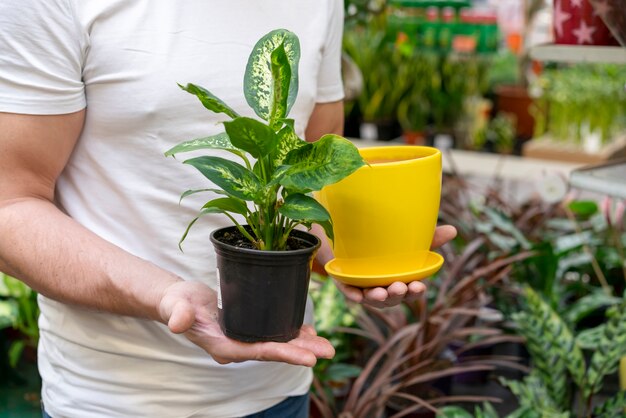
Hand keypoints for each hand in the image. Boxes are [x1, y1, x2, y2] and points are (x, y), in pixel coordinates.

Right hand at [157, 281, 334, 366]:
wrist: (177, 301)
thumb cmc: (176, 303)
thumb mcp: (176, 305)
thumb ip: (178, 314)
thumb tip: (176, 323)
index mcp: (223, 346)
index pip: (259, 352)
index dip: (285, 354)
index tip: (309, 358)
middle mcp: (237, 347)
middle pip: (274, 351)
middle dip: (302, 352)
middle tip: (328, 351)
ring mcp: (243, 339)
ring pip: (277, 344)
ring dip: (301, 344)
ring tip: (326, 344)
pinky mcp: (248, 329)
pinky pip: (273, 334)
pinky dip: (291, 333)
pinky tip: (308, 331)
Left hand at [335, 225, 456, 308]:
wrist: (353, 238)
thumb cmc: (390, 246)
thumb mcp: (410, 240)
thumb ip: (430, 237)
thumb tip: (452, 230)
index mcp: (402, 281)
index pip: (411, 291)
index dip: (415, 291)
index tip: (418, 286)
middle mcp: (384, 288)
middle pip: (392, 298)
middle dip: (396, 295)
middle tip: (399, 287)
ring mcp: (365, 287)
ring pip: (371, 298)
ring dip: (376, 297)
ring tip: (380, 292)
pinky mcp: (346, 283)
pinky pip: (349, 293)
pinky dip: (353, 295)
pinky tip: (356, 297)